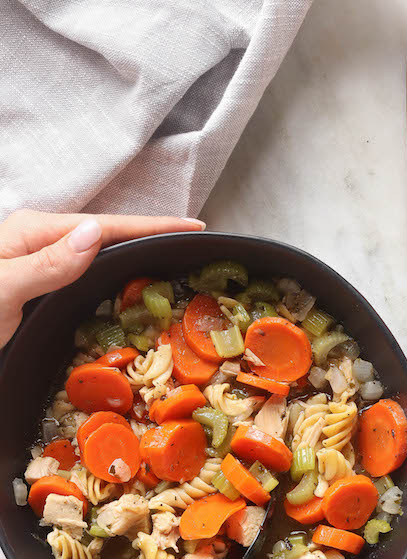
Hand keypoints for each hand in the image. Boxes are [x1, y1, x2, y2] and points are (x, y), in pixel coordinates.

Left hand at [0, 209, 205, 347]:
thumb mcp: (2, 290)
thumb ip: (47, 264)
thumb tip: (97, 235)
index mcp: (33, 234)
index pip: (107, 226)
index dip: (153, 226)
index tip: (193, 227)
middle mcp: (38, 244)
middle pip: (107, 234)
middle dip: (151, 236)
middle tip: (192, 243)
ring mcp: (38, 266)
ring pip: (97, 255)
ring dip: (134, 256)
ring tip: (170, 258)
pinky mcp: (37, 288)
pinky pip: (85, 276)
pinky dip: (113, 276)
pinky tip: (126, 284)